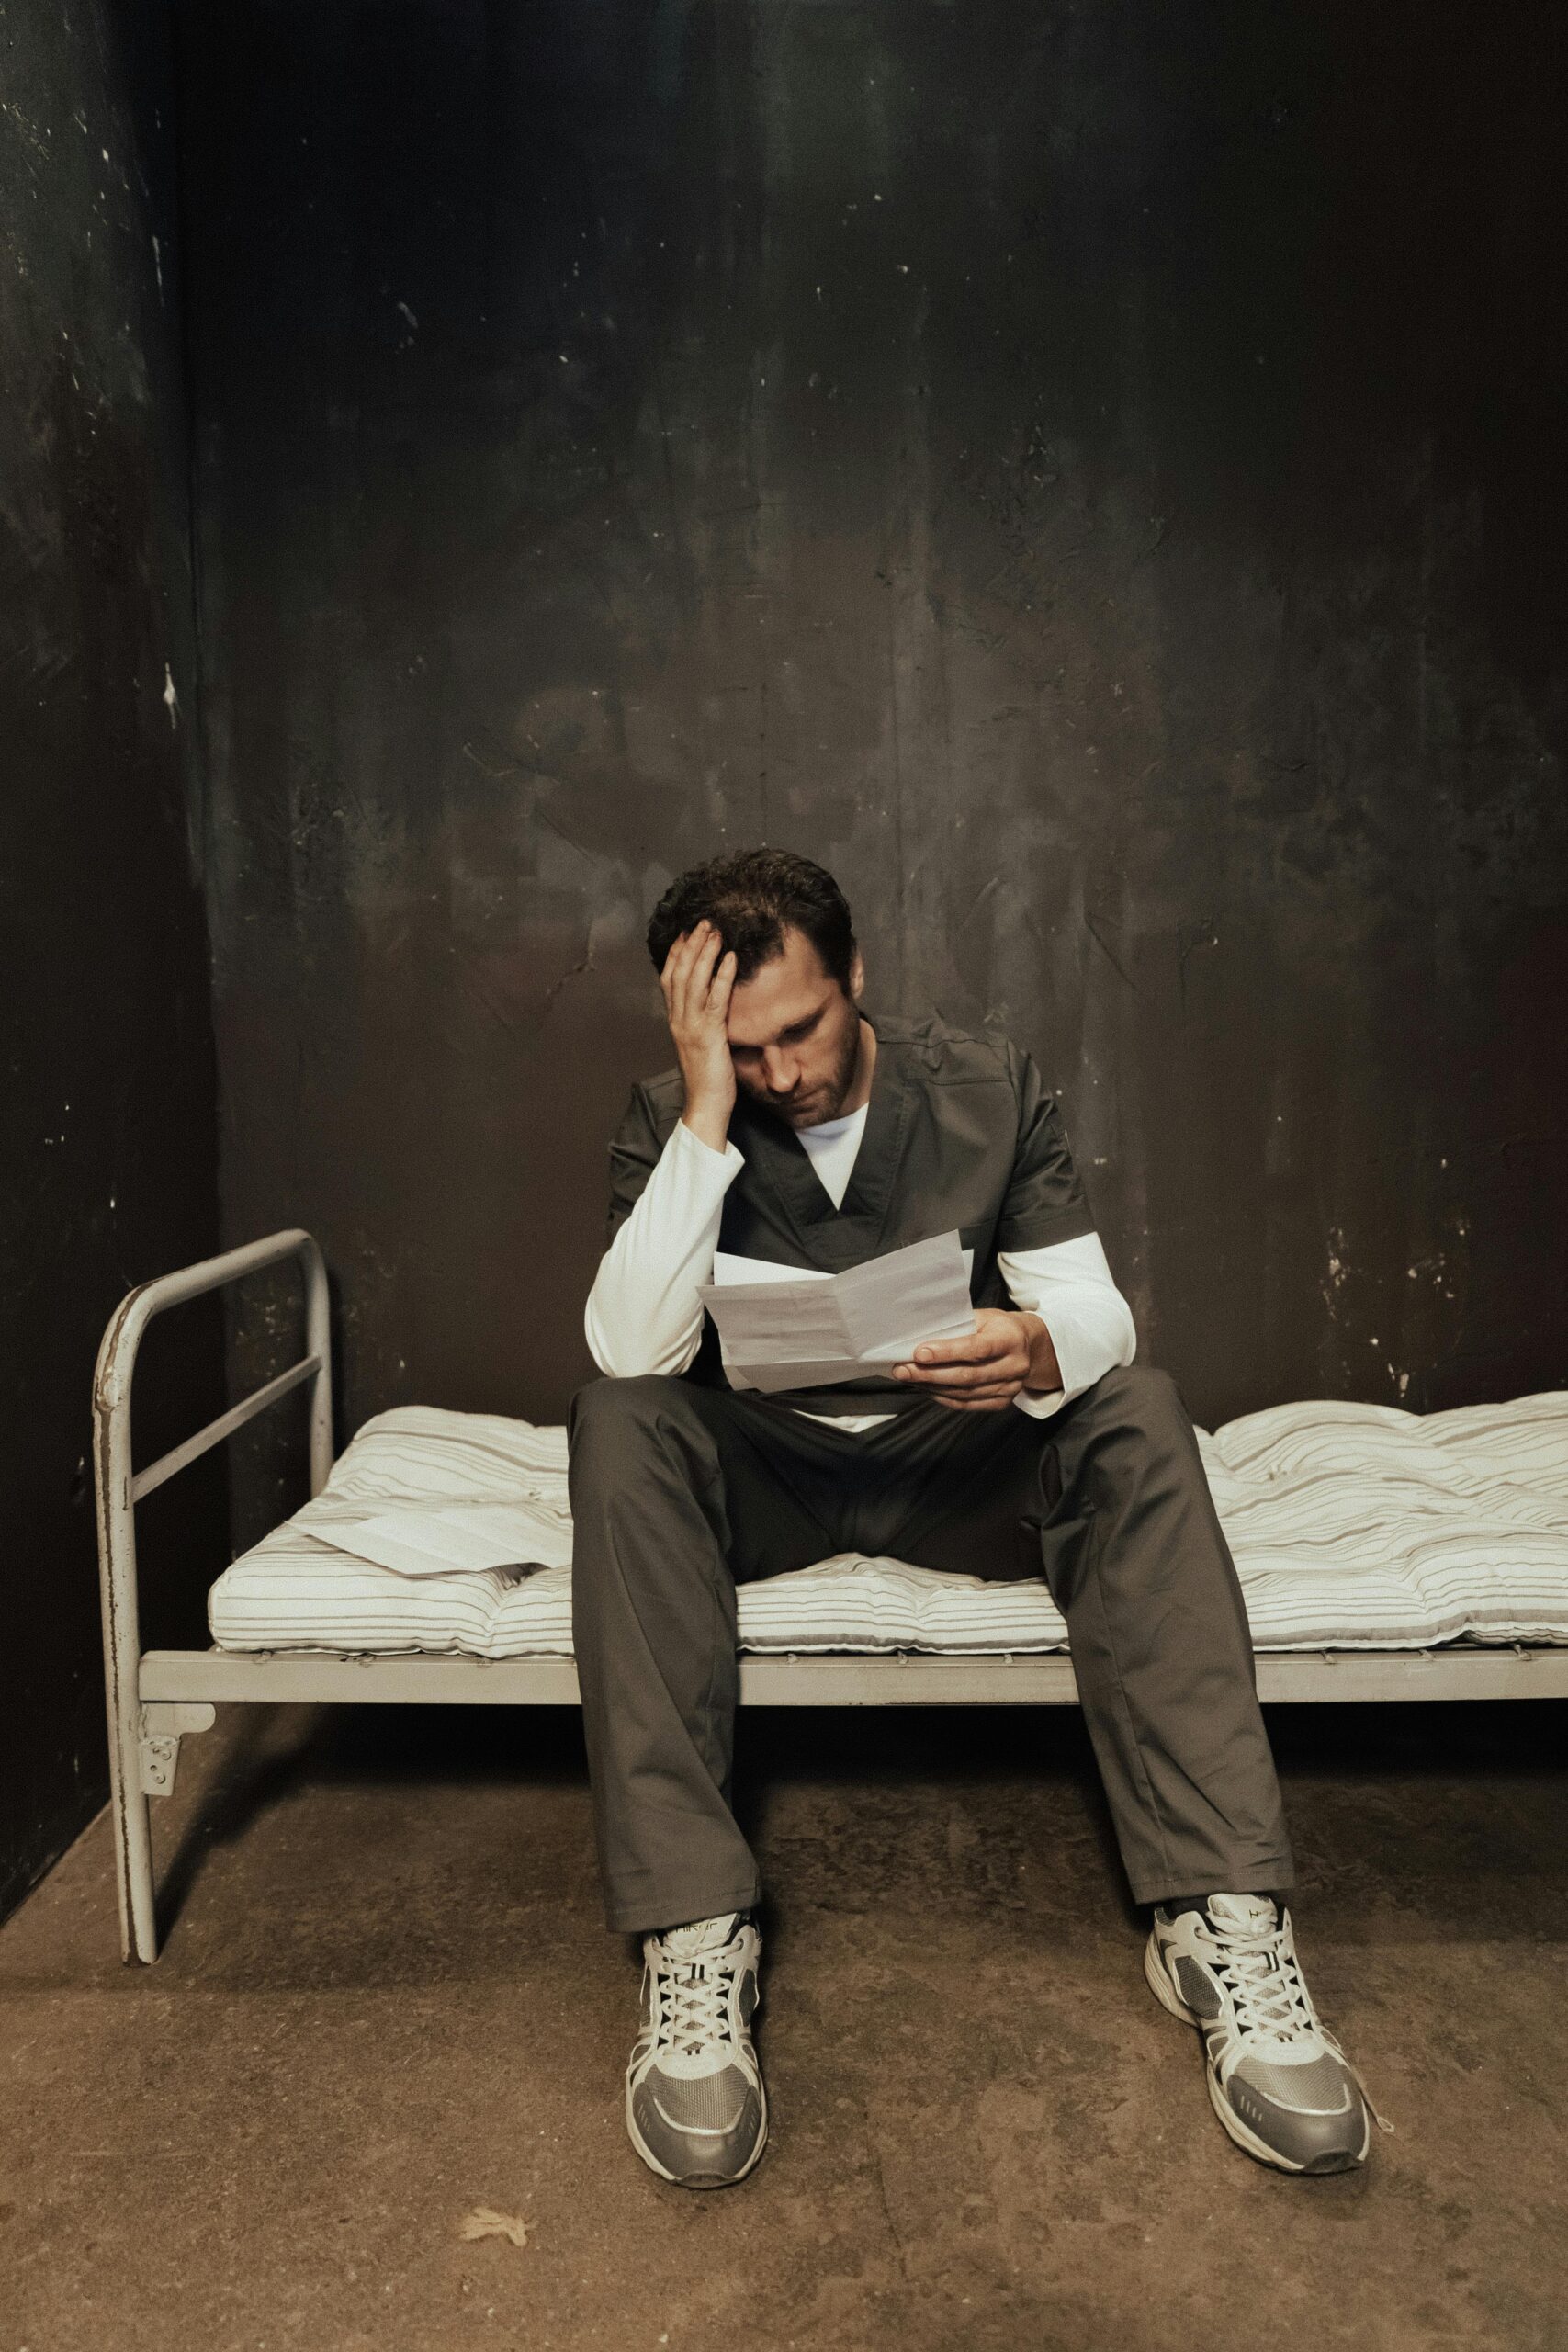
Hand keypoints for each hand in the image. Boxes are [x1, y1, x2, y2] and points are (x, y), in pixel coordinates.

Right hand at [661, 919, 737, 1151]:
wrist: (705, 1105)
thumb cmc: (707, 1079)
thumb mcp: (701, 1044)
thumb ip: (702, 1023)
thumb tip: (712, 1005)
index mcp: (675, 1022)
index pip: (669, 980)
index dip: (676, 954)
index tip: (684, 933)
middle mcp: (679, 1020)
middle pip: (680, 973)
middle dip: (691, 945)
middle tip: (702, 922)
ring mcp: (691, 1026)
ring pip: (694, 981)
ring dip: (705, 953)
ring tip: (715, 931)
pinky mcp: (709, 1035)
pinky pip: (715, 999)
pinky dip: (722, 976)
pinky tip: (731, 958)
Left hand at [892, 1308, 1058, 1411]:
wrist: (1027, 1345)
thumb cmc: (997, 1327)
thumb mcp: (983, 1317)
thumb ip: (958, 1326)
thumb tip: (919, 1335)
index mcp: (1011, 1338)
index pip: (977, 1348)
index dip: (947, 1352)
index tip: (918, 1353)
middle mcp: (1015, 1365)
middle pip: (968, 1375)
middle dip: (930, 1374)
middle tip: (902, 1369)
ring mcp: (1011, 1387)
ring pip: (965, 1393)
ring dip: (932, 1387)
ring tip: (908, 1378)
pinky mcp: (1003, 1402)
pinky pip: (968, 1404)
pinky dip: (943, 1397)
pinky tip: (926, 1389)